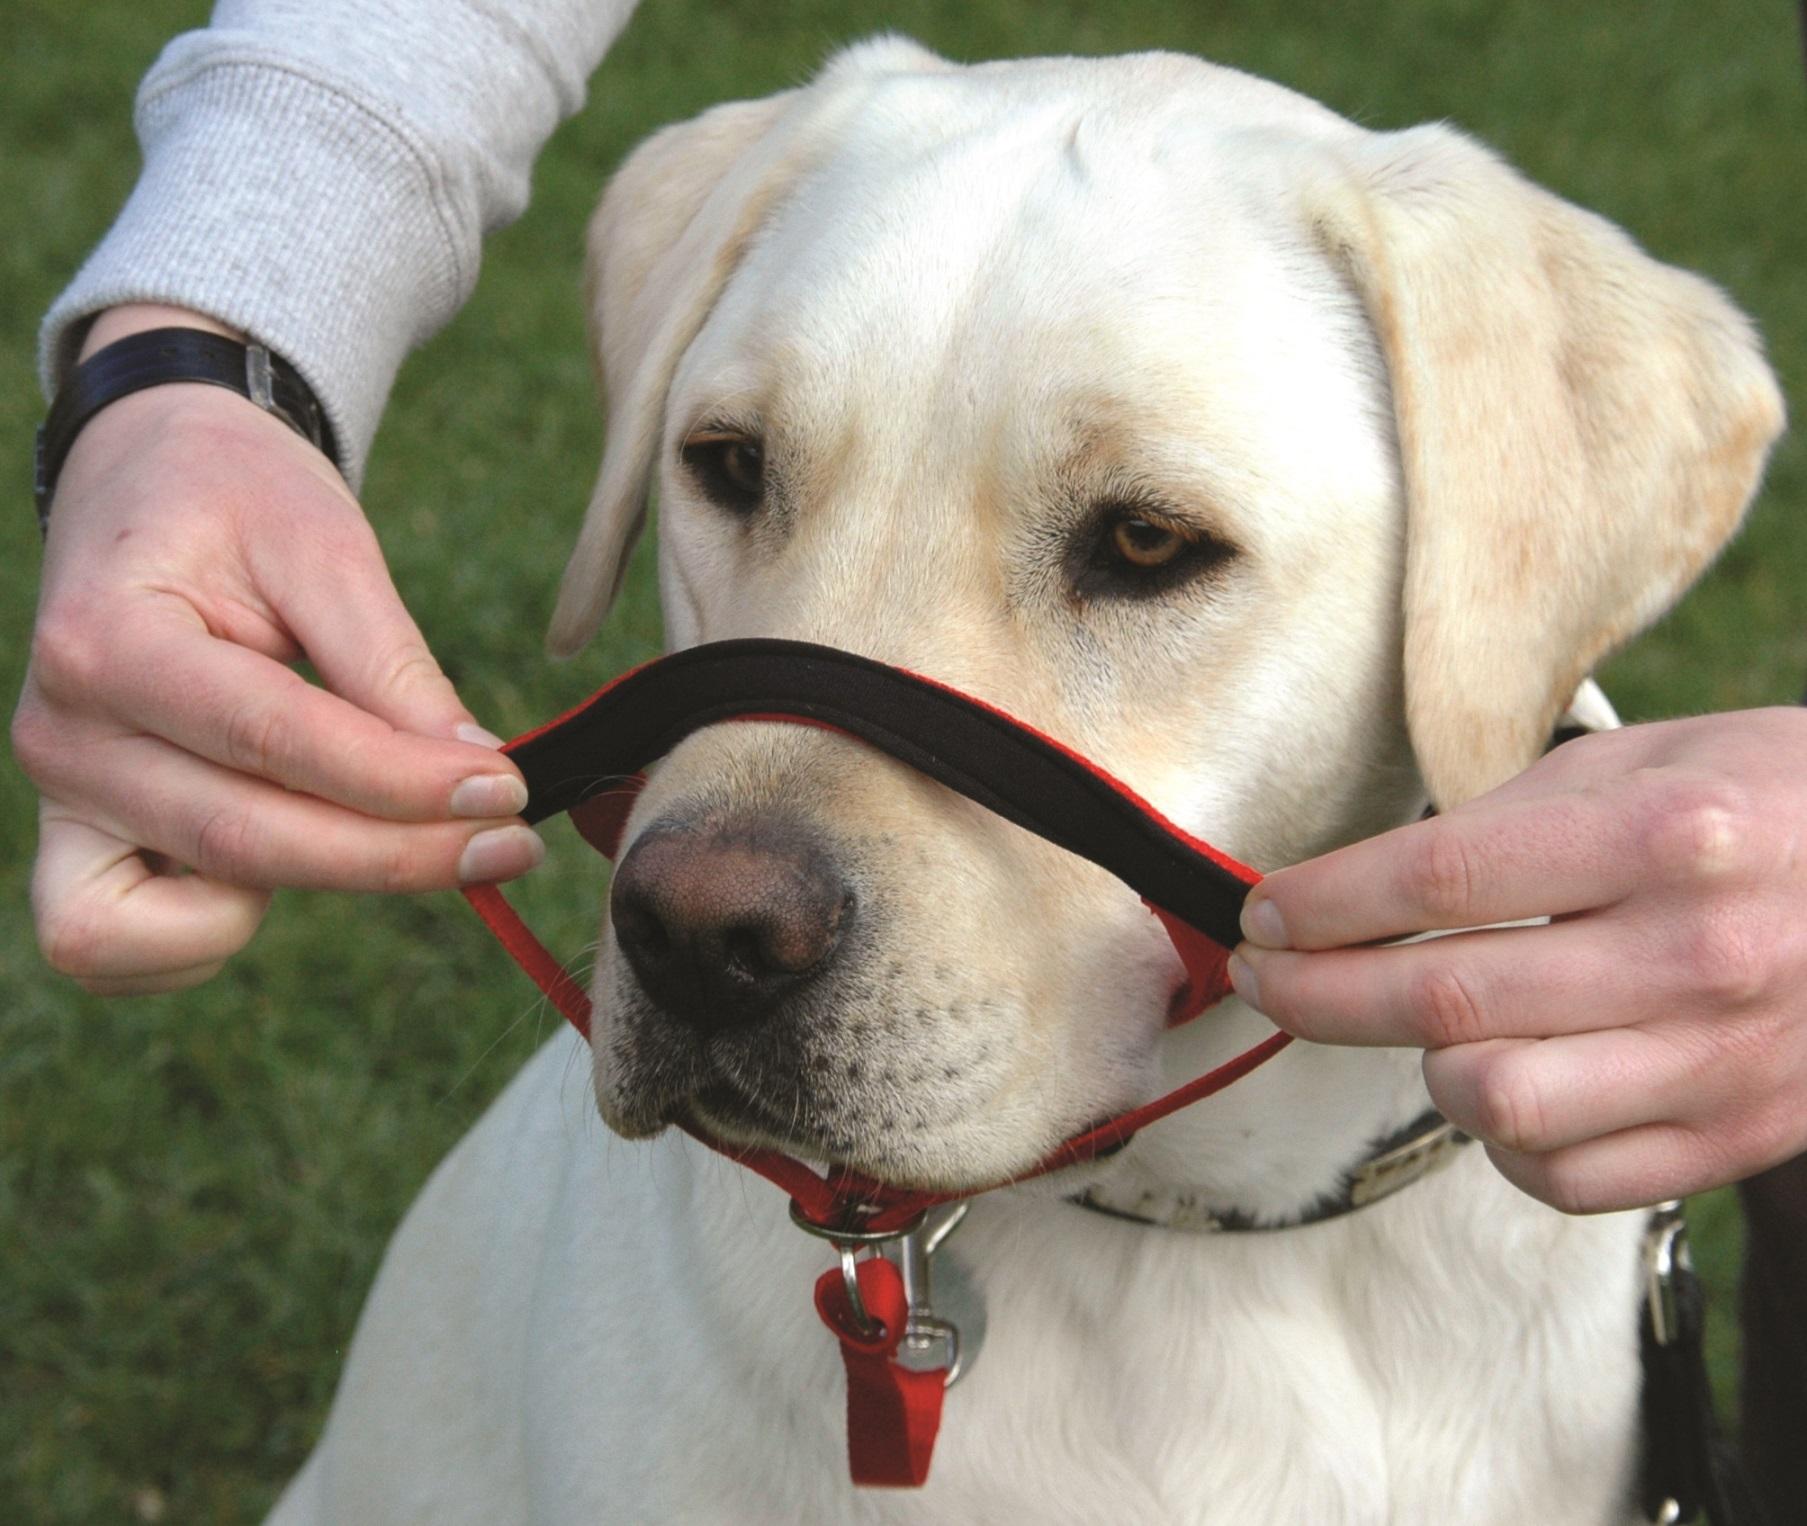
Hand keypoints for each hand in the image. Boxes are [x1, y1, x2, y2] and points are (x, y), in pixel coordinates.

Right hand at [13, 305, 541, 994]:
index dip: (400, 782)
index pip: (272, 739)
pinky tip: (306, 861)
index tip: (507, 789)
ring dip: (320, 893)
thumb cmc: (236, 501)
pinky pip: (116, 947)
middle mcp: (64, 735)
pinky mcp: (79, 844)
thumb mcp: (324, 546)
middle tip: (511, 843)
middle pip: (243, 839)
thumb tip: (479, 777)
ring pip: (186, 911)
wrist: (148, 482)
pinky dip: (212, 938)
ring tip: (409, 838)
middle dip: (397, 856)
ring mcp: (63, 801)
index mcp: (106, 639)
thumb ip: (394, 665)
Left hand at [1228, 708, 1806, 1211]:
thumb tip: (1363, 890)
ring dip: (1420, 1065)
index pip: (1434, 884)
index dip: (1320, 905)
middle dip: (1313, 993)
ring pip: (1492, 1103)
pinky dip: (1502, 1140)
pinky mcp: (1738, 1136)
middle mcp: (1692, 955)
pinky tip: (1500, 1084)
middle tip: (1266, 976)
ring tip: (1417, 1022)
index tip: (1262, 914)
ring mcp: (1721, 1060)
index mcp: (1663, 837)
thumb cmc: (1778, 805)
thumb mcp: (1648, 764)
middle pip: (1439, 1001)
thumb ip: (1506, 823)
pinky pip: (1566, 1175)